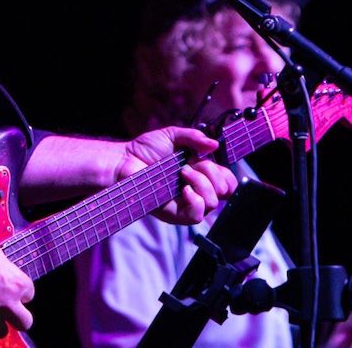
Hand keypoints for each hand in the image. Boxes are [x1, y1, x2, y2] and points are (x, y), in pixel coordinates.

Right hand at [0, 223, 35, 346]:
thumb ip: (4, 271)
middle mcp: (5, 303)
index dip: (17, 292)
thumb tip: (5, 275)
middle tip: (4, 309)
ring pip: (0, 333)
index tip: (8, 290)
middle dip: (15, 316)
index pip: (28, 295)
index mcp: (15, 283)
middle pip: (24, 322)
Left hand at [119, 125, 237, 224]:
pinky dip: (195, 200)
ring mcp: (185, 203)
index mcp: (199, 174)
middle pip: (224, 192)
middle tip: (190, 164)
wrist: (123, 160)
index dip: (225, 174)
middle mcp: (195, 190)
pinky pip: (196, 216)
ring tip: (183, 173)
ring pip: (212, 203)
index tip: (209, 161)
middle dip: (212, 173)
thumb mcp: (173, 135)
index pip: (227, 183)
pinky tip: (184, 189)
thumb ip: (194, 137)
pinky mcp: (174, 214)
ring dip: (202, 184)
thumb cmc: (144, 149)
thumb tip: (215, 145)